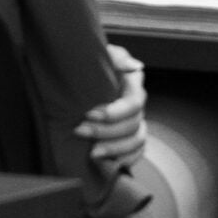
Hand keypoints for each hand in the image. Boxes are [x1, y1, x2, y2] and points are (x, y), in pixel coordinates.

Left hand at [75, 40, 147, 172]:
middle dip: (105, 132)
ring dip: (114, 149)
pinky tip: (109, 163)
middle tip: (79, 131)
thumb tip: (137, 67)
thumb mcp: (102, 53)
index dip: (113, 113)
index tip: (88, 113)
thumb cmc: (91, 62)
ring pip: (137, 142)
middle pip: (132, 125)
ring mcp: (137, 122)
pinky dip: (126, 160)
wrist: (82, 74)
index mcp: (133, 84)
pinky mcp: (131, 137)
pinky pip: (137, 153)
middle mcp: (138, 106)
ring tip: (91, 153)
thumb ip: (117, 57)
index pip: (132, 104)